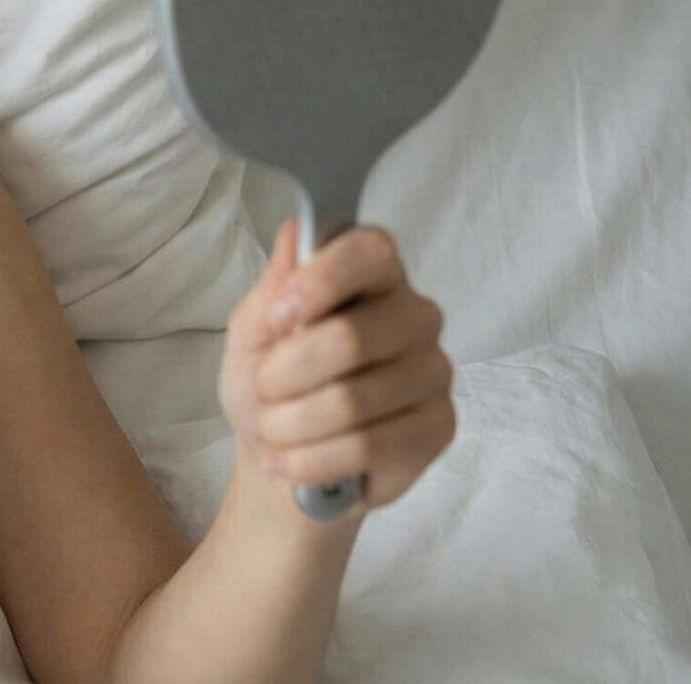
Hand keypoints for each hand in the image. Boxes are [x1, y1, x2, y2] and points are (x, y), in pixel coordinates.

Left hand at [219, 217, 456, 514]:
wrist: (278, 453)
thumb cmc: (266, 381)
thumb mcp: (252, 332)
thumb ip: (274, 287)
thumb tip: (297, 229)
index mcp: (371, 277)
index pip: (370, 250)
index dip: (320, 282)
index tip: (278, 319)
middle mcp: (414, 315)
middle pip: (353, 337)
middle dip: (284, 374)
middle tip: (262, 390)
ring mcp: (433, 371)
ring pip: (353, 399)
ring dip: (290, 422)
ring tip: (273, 429)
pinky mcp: (438, 426)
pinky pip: (369, 444)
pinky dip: (312, 458)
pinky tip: (289, 460)